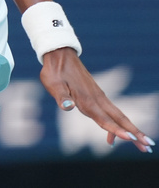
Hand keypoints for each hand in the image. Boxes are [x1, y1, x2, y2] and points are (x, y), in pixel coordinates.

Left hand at [40, 47, 154, 152]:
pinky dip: (116, 124)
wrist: (59, 55)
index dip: (116, 130)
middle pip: (119, 119)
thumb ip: (62, 97)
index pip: (104, 118)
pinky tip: (112, 136)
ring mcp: (98, 97)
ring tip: (143, 145)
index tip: (131, 139)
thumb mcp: (53, 84)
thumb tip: (69, 107)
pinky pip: (110, 112)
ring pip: (118, 116)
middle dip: (134, 133)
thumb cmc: (54, 71)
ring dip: (131, 130)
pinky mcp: (97, 95)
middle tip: (148, 147)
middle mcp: (96, 99)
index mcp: (86, 99)